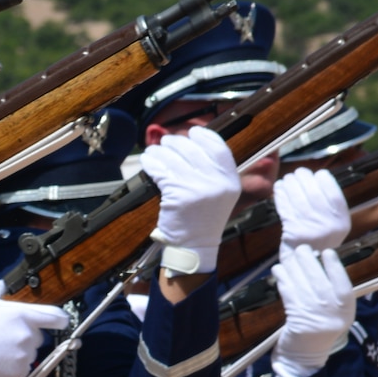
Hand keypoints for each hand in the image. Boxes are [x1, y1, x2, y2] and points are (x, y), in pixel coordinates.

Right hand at [0, 280, 69, 376]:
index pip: (56, 317)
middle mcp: (29, 335)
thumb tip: (1, 285)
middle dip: (26, 337)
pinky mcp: (20, 373)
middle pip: (38, 337)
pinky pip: (21, 370)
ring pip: (28, 354)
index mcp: (23, 314)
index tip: (58, 322)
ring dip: (18, 354)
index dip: (58, 320)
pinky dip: (11, 369)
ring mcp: (26, 356)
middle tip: (5, 338)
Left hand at [144, 126, 240, 273]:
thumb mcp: (221, 193)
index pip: (219, 148)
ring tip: (154, 151)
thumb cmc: (203, 218)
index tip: (193, 131)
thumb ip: (213, 170)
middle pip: (192, 149)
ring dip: (159, 151)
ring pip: (173, 158)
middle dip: (175, 142)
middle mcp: (217, 182)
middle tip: (166, 142)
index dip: (204, 136)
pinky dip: (151, 163)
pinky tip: (148, 161)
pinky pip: (161, 171)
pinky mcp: (178, 195)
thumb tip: (193, 143)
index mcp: (230, 180)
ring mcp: (198, 188)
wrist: (194, 245)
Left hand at [271, 245, 356, 376]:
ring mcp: (314, 316)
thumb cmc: (320, 325)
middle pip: (319, 280)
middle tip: (301, 249)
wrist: (306, 353)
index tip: (327, 252)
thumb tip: (320, 260)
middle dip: (308, 261)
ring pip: (302, 284)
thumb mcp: (336, 311)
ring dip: (293, 267)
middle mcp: (332, 312)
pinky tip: (278, 270)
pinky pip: (288, 292)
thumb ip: (333, 291)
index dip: (335, 266)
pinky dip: (282, 279)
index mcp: (346, 309)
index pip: (343, 283)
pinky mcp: (296, 318)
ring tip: (289, 257)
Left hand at [275, 167, 351, 252]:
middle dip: (304, 179)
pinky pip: (285, 208)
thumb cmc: (317, 240)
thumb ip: (329, 206)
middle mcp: (329, 225)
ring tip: (287, 179)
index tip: (317, 173)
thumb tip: (316, 178)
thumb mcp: (333, 225)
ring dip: (290, 185)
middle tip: (298, 173)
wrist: (306, 266)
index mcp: (342, 222)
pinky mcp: (294, 232)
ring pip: (298, 199)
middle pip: (314, 193)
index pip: (334, 194)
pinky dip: (281, 196)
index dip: (324, 180)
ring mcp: (311, 229)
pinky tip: (278, 188)